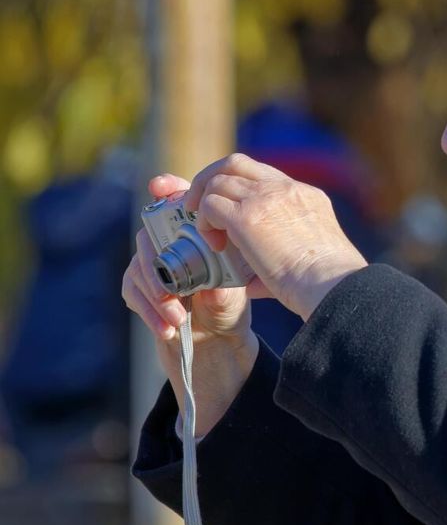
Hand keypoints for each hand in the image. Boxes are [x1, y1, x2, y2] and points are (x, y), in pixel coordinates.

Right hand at [123, 173, 258, 434]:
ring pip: (139, 267)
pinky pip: (133, 292)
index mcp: (196, 233)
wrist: (218, 338)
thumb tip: (213, 288)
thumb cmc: (230, 303)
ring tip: (179, 317)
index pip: (178, 203)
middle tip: (173, 289)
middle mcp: (169, 241)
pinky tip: (167, 328)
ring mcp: (151, 263)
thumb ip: (226, 287)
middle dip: (158, 261)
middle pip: (150, 235)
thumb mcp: (236, 293)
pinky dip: (150, 312)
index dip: (168, 190)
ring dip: (157, 295)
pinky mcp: (139, 287)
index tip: (161, 186)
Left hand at [184, 153, 367, 320]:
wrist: (333, 284)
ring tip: (208, 232)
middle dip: (210, 180)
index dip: (240, 189)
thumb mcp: (313, 255)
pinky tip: (215, 245)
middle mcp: (286, 189)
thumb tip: (253, 280)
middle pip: (236, 162)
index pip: (263, 175)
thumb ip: (283, 257)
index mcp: (306, 196)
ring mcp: (266, 198)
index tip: (231, 213)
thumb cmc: (327, 283)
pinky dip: (206, 222)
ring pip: (218, 179)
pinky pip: (211, 204)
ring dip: (205, 204)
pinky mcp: (247, 216)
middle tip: (201, 207)